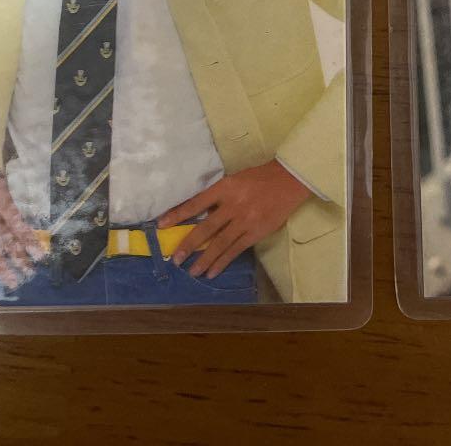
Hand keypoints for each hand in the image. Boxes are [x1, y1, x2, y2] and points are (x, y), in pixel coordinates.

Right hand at [0, 151, 44, 288]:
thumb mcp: (7, 186)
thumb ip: (20, 204)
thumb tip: (36, 224)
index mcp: (1, 200)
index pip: (18, 224)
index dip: (29, 240)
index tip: (39, 255)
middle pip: (5, 239)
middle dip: (19, 257)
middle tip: (30, 272)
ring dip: (2, 266)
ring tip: (13, 281)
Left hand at [157, 160, 311, 278]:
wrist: (288, 180)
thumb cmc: (259, 178)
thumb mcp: (235, 180)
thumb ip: (219, 195)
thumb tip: (198, 213)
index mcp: (225, 187)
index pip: (196, 203)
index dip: (178, 214)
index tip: (161, 225)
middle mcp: (233, 205)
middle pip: (206, 228)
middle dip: (188, 245)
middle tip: (175, 259)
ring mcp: (245, 220)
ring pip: (220, 243)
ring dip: (204, 259)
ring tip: (192, 272)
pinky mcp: (256, 232)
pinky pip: (236, 249)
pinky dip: (223, 261)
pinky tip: (213, 271)